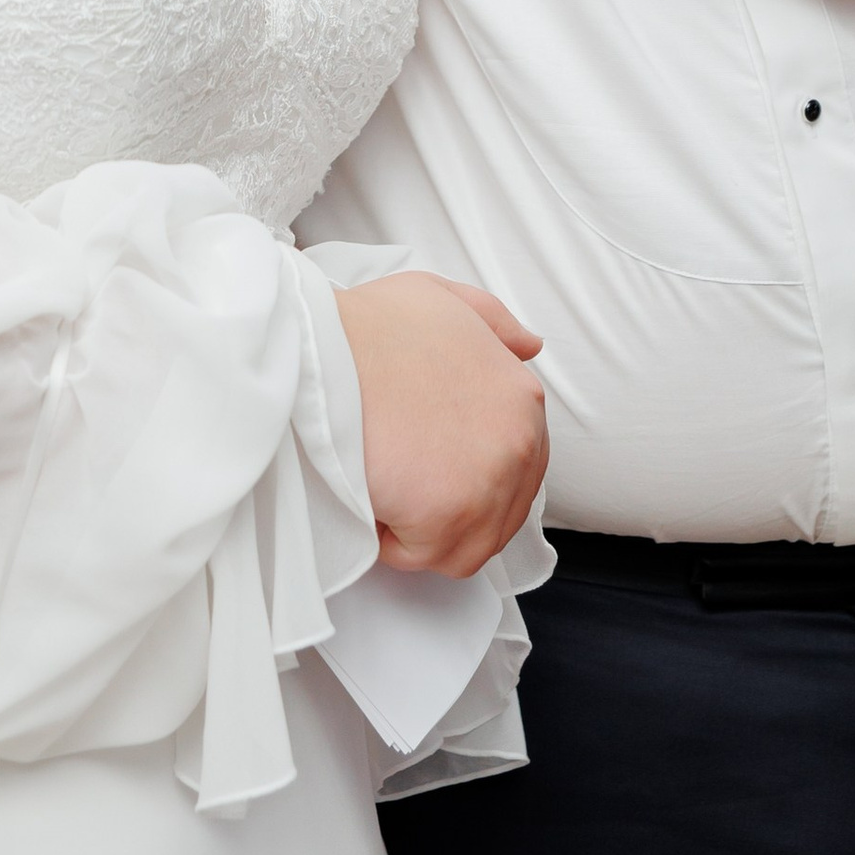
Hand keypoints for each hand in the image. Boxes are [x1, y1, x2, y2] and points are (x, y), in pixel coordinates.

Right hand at [334, 273, 547, 577]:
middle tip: (401, 479)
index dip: (469, 473)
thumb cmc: (369, 327)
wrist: (323, 349)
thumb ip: (494, 323)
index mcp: (523, 398)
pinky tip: (368, 498)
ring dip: (422, 533)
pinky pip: (419, 556)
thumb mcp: (443, 298)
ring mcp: (488, 486)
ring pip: (462, 546)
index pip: (520, 468)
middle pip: (496, 515)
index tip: (428, 463)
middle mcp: (519, 445)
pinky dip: (390, 541)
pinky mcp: (446, 518)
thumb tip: (531, 346)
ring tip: (383, 489)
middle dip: (450, 508)